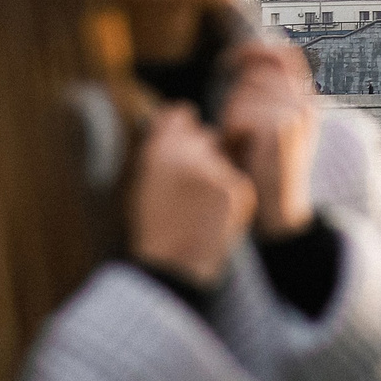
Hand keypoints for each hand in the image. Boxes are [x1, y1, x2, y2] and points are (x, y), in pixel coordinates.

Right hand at [129, 105, 254, 285]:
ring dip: (217, 173)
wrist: (175, 266)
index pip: (179, 115)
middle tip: (191, 189)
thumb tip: (179, 118)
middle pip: (206, 137)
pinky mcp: (237, 186)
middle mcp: (187, 152)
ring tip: (201, 206)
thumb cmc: (155, 227)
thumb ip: (160, 148)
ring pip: (224, 159)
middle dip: (202, 154)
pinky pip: (236, 178)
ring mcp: (215, 168)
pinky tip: (214, 213)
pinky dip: (230, 192)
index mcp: (157, 149)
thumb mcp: (143, 182)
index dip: (182, 126)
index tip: (183, 136)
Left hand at [221, 41, 319, 237]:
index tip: (232, 58)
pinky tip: (243, 152)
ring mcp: (294, 114)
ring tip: (245, 146)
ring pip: (241, 98)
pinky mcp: (279, 128)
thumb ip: (268, 95)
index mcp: (307, 99)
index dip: (257, 50)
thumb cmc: (265, 167)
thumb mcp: (274, 125)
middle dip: (237, 102)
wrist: (279, 207)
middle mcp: (305, 103)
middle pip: (252, 78)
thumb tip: (250, 59)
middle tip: (244, 135)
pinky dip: (232, 135)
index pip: (285, 55)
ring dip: (233, 121)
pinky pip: (238, 116)